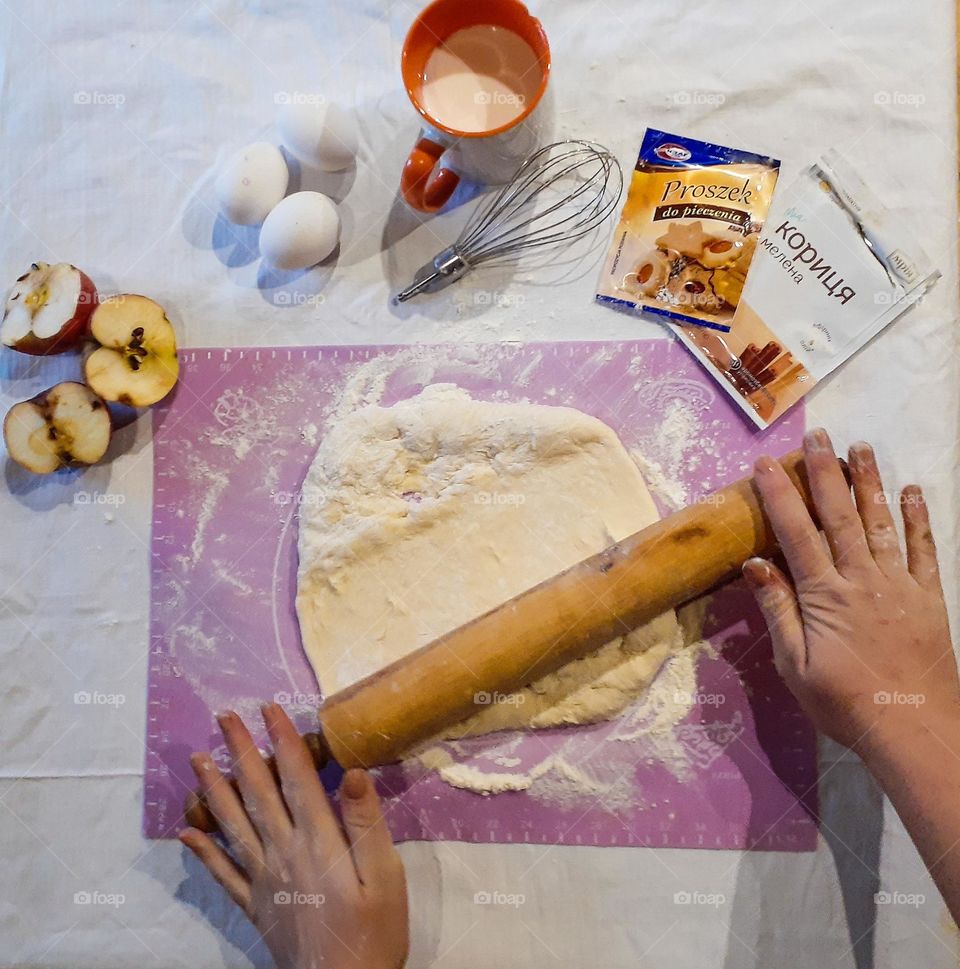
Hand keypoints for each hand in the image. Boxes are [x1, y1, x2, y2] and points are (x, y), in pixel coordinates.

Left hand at [180, 705, 408, 968]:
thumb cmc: (375, 933)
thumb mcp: (386, 877)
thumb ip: (366, 825)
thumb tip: (351, 772)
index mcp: (317, 842)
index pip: (296, 779)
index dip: (282, 740)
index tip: (268, 708)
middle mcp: (284, 853)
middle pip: (258, 793)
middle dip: (240, 751)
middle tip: (223, 717)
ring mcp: (265, 880)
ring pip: (233, 825)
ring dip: (214, 789)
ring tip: (196, 759)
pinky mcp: (256, 906)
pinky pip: (223, 874)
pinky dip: (203, 851)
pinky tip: (187, 833)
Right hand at [743, 429, 956, 751]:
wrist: (914, 727)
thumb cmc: (844, 702)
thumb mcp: (795, 665)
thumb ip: (778, 611)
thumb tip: (754, 564)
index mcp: (824, 595)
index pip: (797, 534)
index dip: (780, 496)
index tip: (766, 464)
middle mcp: (861, 579)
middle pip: (840, 516)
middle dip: (825, 474)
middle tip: (818, 436)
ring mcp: (898, 584)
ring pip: (881, 523)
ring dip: (869, 483)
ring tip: (861, 447)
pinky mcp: (928, 597)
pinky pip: (923, 550)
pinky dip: (917, 518)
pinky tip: (912, 491)